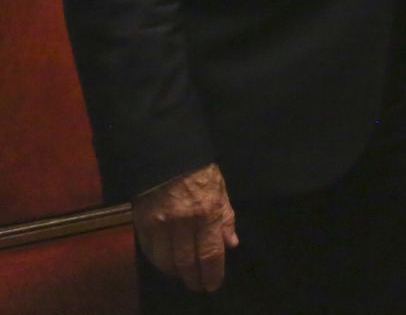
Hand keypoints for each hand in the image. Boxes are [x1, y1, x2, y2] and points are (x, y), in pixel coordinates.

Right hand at [131, 163, 238, 291]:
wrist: (165, 152)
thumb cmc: (199, 169)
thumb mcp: (220, 188)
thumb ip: (226, 217)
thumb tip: (231, 243)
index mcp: (206, 212)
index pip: (210, 253)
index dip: (212, 273)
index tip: (213, 285)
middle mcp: (182, 222)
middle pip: (187, 262)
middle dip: (194, 278)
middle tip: (198, 285)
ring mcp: (159, 224)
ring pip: (166, 261)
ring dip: (176, 273)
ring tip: (184, 275)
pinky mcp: (142, 222)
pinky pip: (149, 251)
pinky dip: (158, 262)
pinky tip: (166, 264)